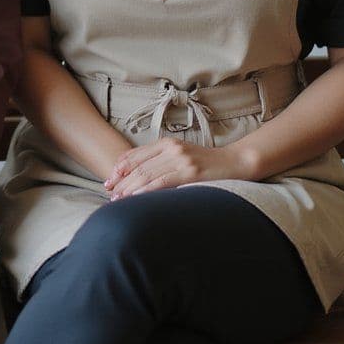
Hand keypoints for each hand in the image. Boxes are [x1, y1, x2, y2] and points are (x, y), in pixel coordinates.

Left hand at [105, 138, 254, 198]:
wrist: (235, 163)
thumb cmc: (206, 163)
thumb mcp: (181, 156)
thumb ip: (161, 161)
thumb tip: (138, 177)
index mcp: (167, 143)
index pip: (136, 155)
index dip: (120, 168)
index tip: (109, 180)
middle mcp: (171, 148)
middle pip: (138, 166)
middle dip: (121, 181)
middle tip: (109, 194)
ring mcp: (181, 159)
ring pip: (147, 174)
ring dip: (130, 189)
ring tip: (118, 200)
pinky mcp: (190, 172)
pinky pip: (162, 182)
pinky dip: (146, 191)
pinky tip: (136, 198)